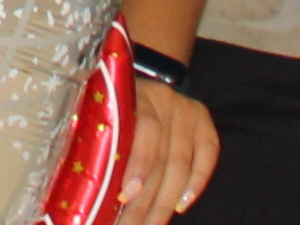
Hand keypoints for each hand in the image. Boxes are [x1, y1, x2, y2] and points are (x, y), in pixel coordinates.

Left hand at [110, 69, 219, 224]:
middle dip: (146, 199)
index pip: (144, 130)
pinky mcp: (204, 121)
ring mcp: (186, 109)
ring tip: (152, 224)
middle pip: (161, 156)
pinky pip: (207, 156)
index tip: (124, 198)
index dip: (137, 165)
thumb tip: (92, 189)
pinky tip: (181, 206)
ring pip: (181, 164)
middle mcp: (163, 98)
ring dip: (166, 201)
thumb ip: (101, 143)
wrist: (137, 87)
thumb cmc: (112, 108)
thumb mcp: (103, 116)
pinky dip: (196, 184)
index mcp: (133, 92)